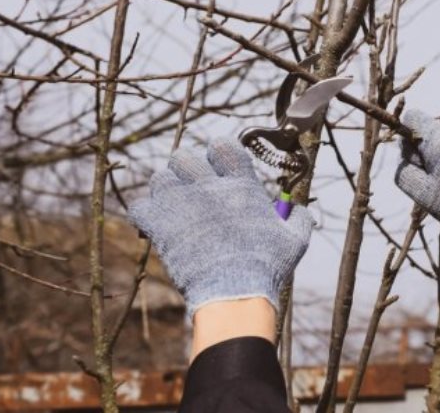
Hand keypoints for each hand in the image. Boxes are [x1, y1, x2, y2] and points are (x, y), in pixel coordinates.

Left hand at [128, 138, 313, 318]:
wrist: (235, 293)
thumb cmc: (266, 266)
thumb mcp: (295, 240)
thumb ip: (299, 219)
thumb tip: (300, 210)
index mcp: (240, 184)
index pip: (221, 145)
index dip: (217, 153)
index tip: (219, 168)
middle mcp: (209, 187)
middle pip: (182, 157)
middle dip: (185, 170)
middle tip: (193, 189)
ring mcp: (182, 204)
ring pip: (160, 179)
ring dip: (166, 191)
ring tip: (175, 208)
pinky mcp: (161, 226)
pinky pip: (140, 208)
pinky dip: (146, 216)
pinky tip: (156, 226)